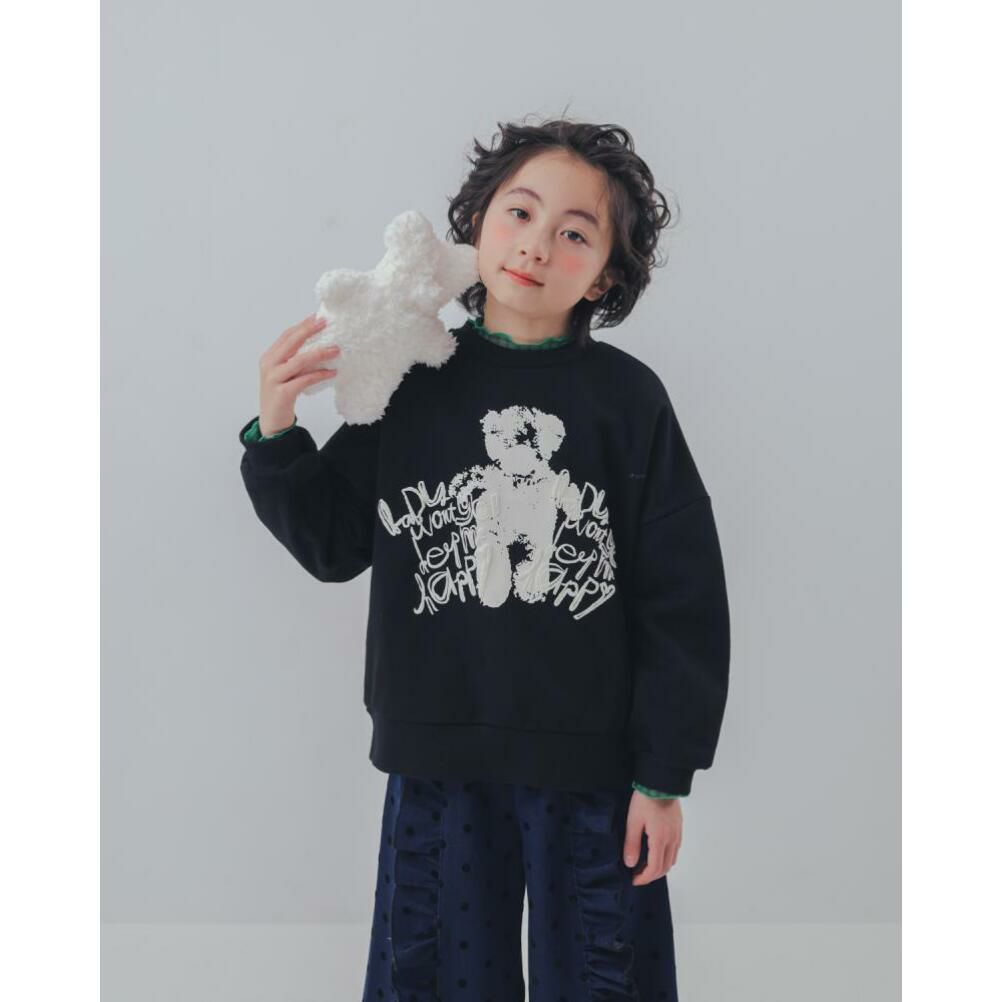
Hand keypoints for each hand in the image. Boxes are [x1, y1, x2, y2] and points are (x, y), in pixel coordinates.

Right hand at [257, 313, 340, 435]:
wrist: (272, 422)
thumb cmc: (281, 395)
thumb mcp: (286, 374)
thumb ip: (296, 360)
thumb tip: (320, 346)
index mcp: (269, 357)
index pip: (286, 336)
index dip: (302, 325)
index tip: (317, 317)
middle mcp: (269, 365)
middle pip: (290, 342)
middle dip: (308, 331)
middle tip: (325, 323)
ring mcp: (274, 379)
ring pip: (299, 361)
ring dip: (319, 353)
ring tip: (336, 350)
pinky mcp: (282, 393)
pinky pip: (304, 380)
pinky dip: (319, 375)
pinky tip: (331, 373)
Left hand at [623, 791, 681, 885]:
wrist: (660, 782)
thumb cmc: (645, 800)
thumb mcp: (633, 821)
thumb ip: (632, 844)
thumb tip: (630, 864)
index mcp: (660, 840)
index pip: (655, 868)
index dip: (644, 878)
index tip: (634, 880)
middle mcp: (672, 840)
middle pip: (665, 867)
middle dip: (652, 875)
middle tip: (638, 875)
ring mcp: (677, 834)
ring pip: (672, 859)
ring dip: (660, 868)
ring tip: (645, 866)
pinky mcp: (678, 827)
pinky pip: (675, 850)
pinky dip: (666, 858)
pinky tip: (656, 853)